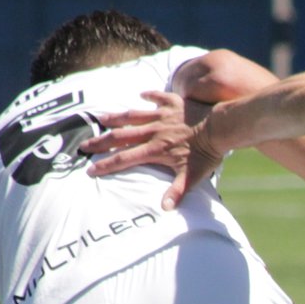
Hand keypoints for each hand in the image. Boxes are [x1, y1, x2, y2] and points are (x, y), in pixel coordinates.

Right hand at [83, 89, 222, 208]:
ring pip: (133, 115)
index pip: (124, 159)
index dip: (106, 165)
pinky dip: (149, 96)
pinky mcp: (174, 103)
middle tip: (84, 145)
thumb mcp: (192, 176)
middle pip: (121, 136)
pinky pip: (158, 97)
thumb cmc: (207, 153)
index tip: (90, 170)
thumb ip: (176, 191)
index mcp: (154, 150)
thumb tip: (164, 209)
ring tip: (101, 118)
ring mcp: (162, 116)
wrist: (220, 127)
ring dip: (116, 117)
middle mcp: (153, 131)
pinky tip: (141, 94)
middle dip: (101, 142)